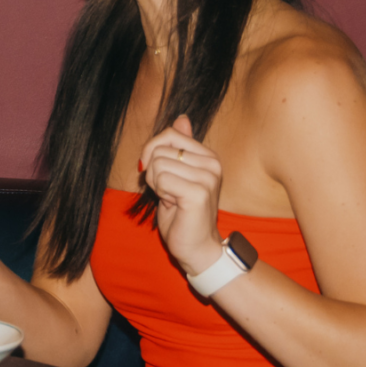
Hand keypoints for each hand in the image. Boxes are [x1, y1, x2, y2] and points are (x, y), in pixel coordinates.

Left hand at [140, 115, 224, 275]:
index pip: (170, 133)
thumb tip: (181, 119)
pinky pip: (161, 180)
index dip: (153, 152)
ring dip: (156, 184)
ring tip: (171, 199)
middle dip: (153, 171)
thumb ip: (178, 148)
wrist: (197, 247)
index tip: (158, 173)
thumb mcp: (177, 175)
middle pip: (160, 149)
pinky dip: (160, 194)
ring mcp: (208, 178)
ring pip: (158, 164)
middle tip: (167, 192)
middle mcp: (212, 163)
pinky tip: (174, 205)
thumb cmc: (182, 213)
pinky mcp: (198, 193)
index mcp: (208, 156)